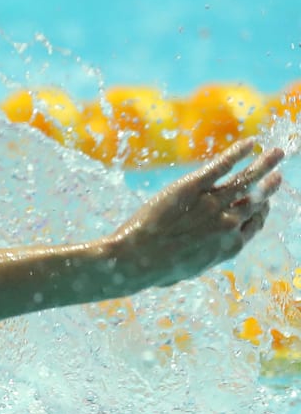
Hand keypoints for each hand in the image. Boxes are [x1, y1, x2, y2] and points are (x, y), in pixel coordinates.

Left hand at [103, 139, 283, 290]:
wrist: (135, 260)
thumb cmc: (154, 271)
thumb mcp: (188, 269)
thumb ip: (202, 257)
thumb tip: (197, 257)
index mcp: (230, 245)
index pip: (255, 223)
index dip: (261, 211)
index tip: (263, 202)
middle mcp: (228, 223)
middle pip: (256, 200)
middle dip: (269, 187)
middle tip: (277, 176)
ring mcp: (212, 204)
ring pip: (247, 180)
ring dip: (264, 164)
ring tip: (277, 153)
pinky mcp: (193, 187)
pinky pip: (222, 166)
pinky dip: (237, 152)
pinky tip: (249, 143)